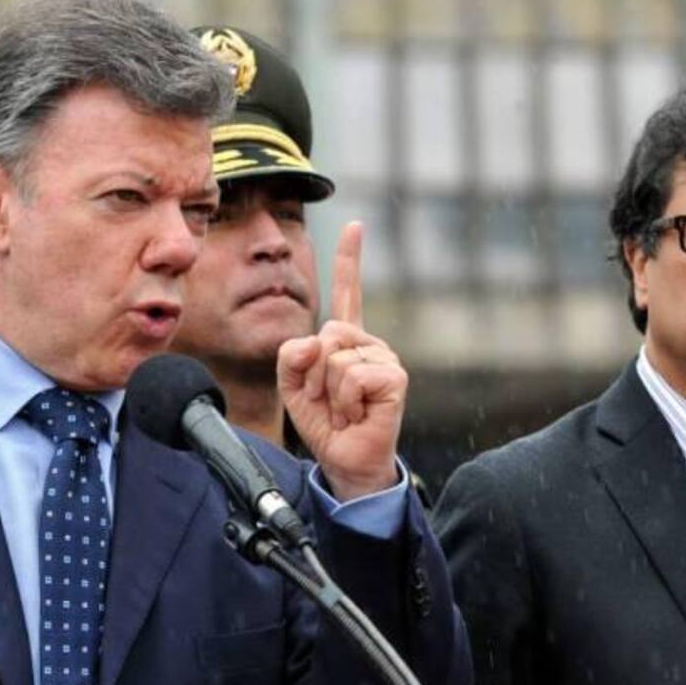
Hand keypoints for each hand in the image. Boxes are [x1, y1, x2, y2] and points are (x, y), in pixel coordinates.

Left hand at [277, 222, 406, 500]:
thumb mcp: (292, 386)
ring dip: (328, 393)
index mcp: (347, 341)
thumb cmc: (324, 424)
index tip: (354, 224)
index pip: (347, 293)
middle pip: (324, 335)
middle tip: (328, 402)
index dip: (349, 259)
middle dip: (312, 374)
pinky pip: (351, 376)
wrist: (345, 460)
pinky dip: (345, 401)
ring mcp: (384, 358)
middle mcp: (369, 343)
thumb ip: (291, 355)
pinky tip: (358, 414)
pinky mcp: (394, 377)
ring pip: (334, 358)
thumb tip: (316, 341)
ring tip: (344, 411)